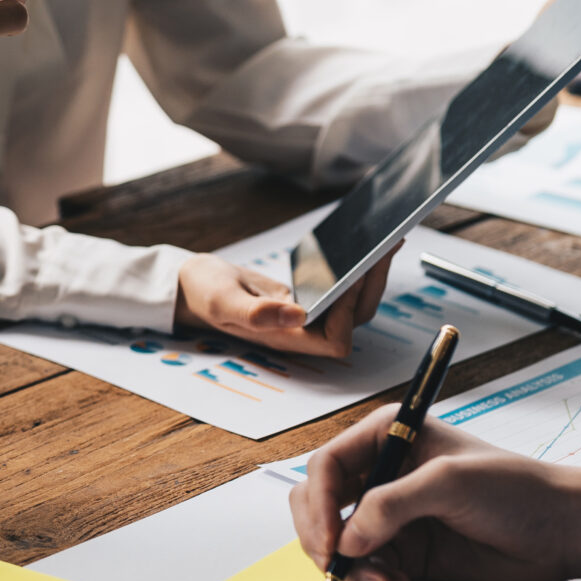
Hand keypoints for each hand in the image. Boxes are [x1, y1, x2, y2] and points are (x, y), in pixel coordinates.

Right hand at [173, 244, 397, 358]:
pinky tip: (364, 244)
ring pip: (354, 306)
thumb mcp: (223, 299)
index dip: (348, 312)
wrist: (194, 284)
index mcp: (285, 338)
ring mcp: (307, 317)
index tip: (350, 275)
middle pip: (356, 320)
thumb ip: (255, 312)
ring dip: (372, 275)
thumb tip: (298, 315)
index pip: (336, 340)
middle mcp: (302, 332)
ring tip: (385, 240)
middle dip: (373, 284)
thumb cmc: (204, 292)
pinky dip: (358, 270)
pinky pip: (343, 291)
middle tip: (386, 244)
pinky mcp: (308, 300)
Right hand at [289, 414, 580, 580]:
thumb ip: (391, 504)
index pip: (327, 467)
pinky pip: (367, 571)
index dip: (318, 503)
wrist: (560, 532)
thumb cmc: (517, 489)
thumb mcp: (450, 482)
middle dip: (322, 538)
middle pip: (321, 506)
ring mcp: (393, 517)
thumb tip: (346, 540)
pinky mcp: (407, 553)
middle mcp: (385, 474)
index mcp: (390, 436)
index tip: (329, 539)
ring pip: (340, 545)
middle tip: (336, 566)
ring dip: (353, 570)